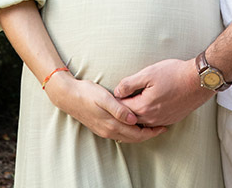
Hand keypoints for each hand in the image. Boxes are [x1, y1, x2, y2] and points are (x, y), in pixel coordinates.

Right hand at [47, 75, 166, 142]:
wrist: (68, 96)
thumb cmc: (87, 93)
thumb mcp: (104, 98)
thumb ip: (119, 109)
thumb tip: (134, 120)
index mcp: (111, 124)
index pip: (136, 133)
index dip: (151, 132)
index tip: (163, 126)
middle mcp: (109, 131)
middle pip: (134, 138)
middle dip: (149, 134)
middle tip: (162, 127)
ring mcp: (104, 130)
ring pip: (127, 137)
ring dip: (140, 134)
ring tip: (152, 126)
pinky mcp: (100, 126)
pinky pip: (120, 133)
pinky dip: (130, 132)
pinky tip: (134, 124)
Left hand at [113, 58, 206, 126]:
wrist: (197, 81)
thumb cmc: (174, 73)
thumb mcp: (148, 73)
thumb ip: (129, 84)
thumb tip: (116, 92)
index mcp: (143, 107)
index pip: (121, 109)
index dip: (114, 102)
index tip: (108, 97)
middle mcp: (151, 118)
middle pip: (130, 118)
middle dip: (122, 111)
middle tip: (114, 104)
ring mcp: (161, 121)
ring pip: (142, 122)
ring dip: (134, 115)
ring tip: (128, 106)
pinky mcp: (170, 120)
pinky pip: (153, 123)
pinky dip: (146, 118)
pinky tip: (145, 109)